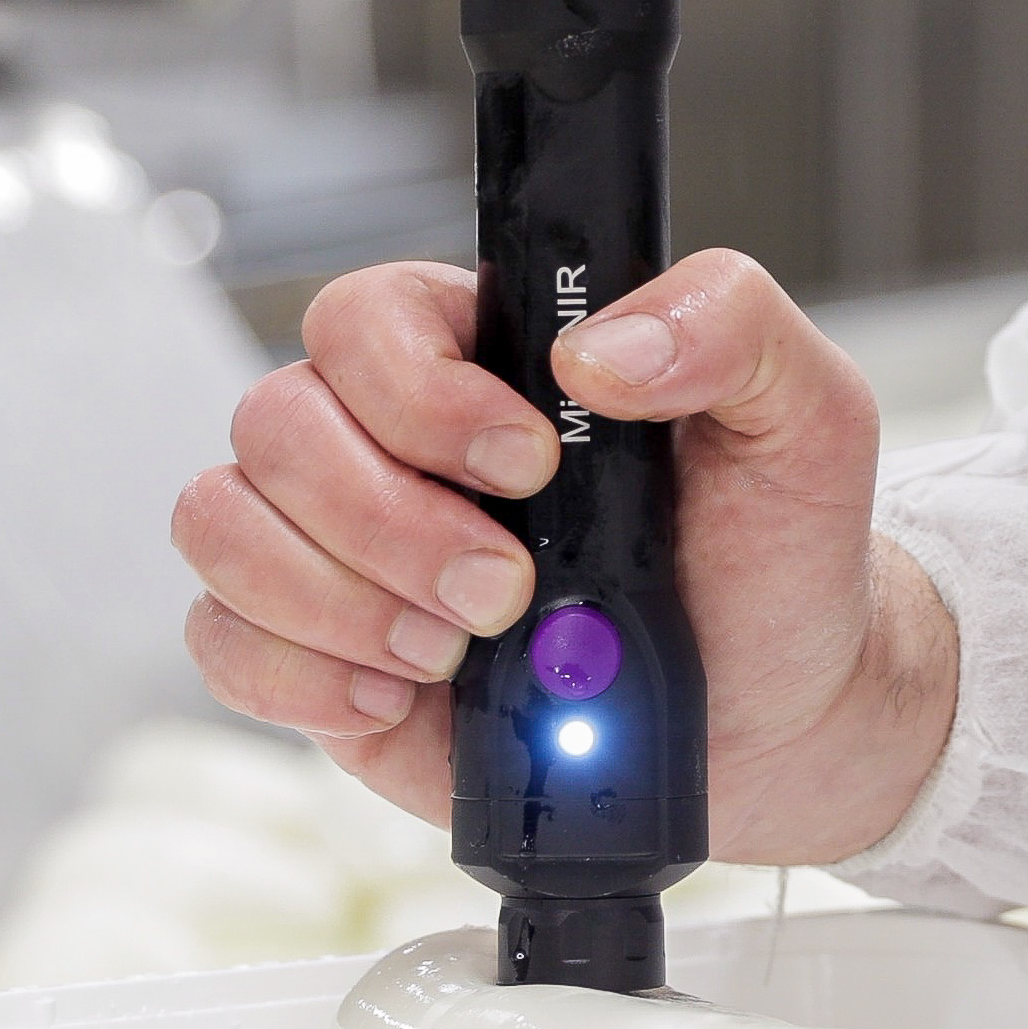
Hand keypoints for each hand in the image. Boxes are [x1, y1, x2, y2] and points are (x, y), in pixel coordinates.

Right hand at [171, 249, 957, 862]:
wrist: (778, 712)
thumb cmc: (774, 550)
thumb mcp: (807, 414)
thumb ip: (731, 326)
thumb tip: (602, 349)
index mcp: (482, 355)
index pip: (361, 316)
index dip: (418, 391)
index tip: (531, 462)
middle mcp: (385, 440)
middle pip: (275, 425)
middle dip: (389, 522)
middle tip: (509, 589)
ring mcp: (339, 550)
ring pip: (222, 525)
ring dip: (335, 598)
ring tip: (459, 648)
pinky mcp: (321, 658)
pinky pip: (221, 642)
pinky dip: (297, 677)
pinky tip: (400, 695)